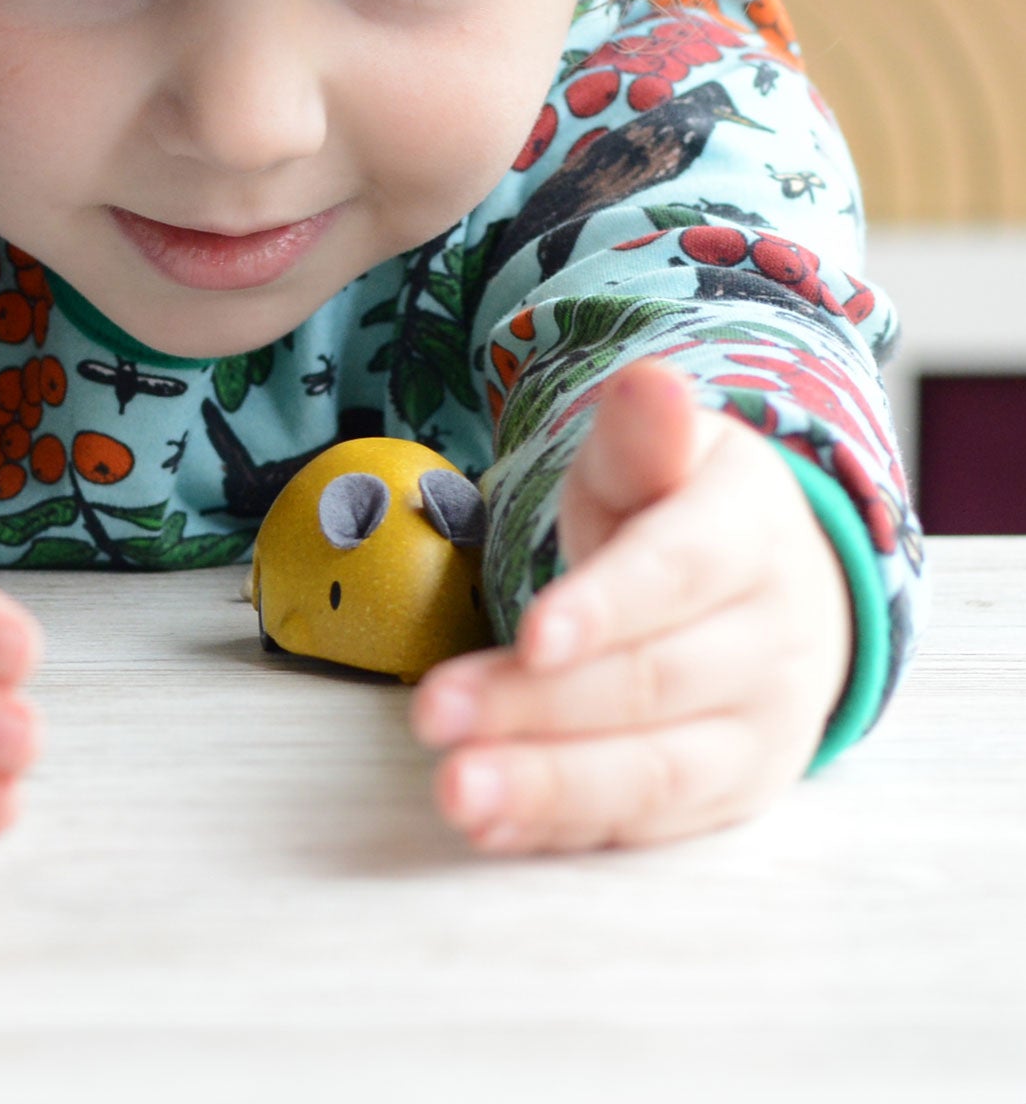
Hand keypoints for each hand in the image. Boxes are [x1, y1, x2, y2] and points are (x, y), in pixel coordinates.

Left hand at [409, 359, 852, 852]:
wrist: (773, 587)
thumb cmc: (683, 507)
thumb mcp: (660, 455)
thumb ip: (642, 433)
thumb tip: (650, 381)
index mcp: (752, 534)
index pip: (682, 572)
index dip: (608, 606)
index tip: (533, 635)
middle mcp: (772, 639)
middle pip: (652, 681)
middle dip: (539, 704)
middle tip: (433, 714)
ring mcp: (761, 727)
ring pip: (655, 769)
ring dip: (549, 785)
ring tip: (456, 789)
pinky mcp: (731, 794)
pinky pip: (646, 822)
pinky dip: (564, 826)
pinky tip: (489, 825)